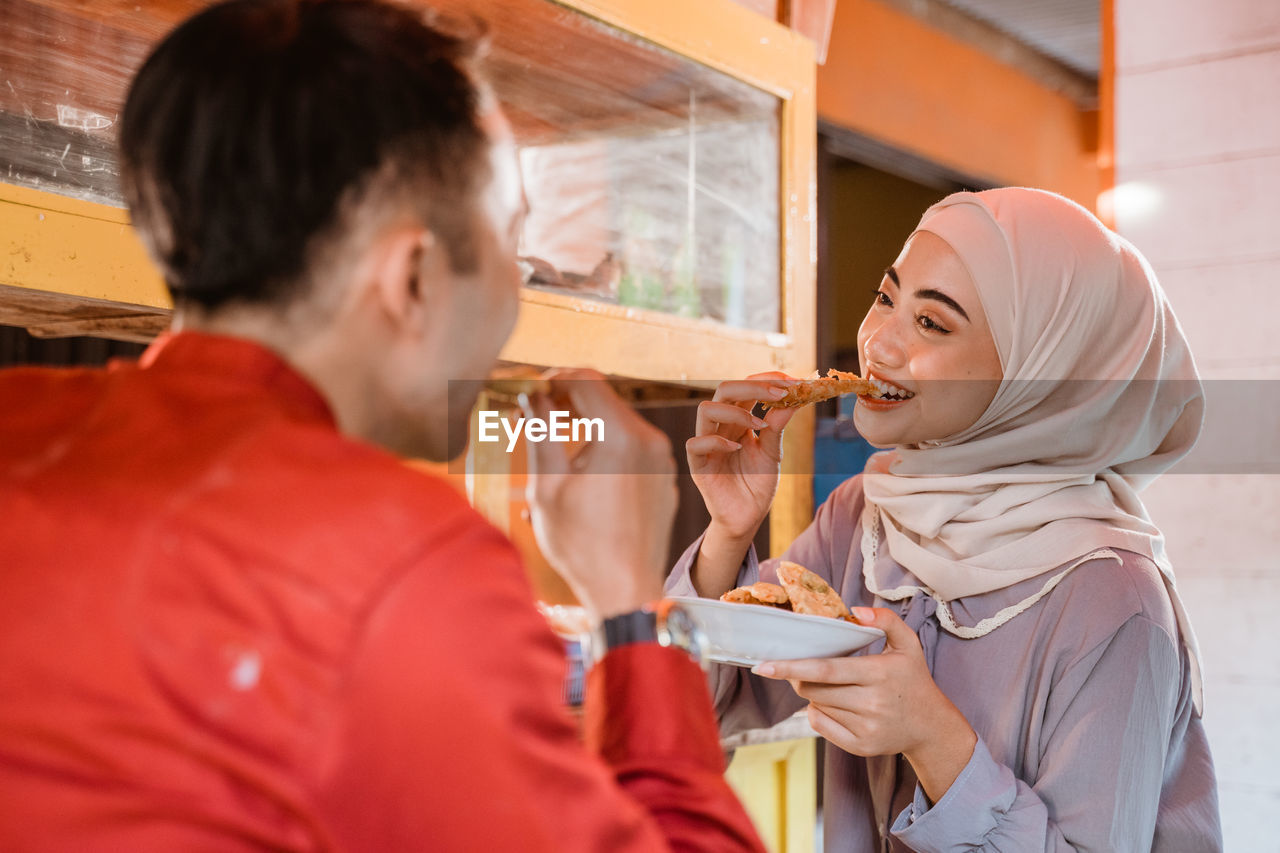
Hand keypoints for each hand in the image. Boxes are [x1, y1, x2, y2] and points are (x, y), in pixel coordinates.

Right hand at [524, 369, 676, 620]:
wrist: (625, 590)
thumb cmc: (582, 544)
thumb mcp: (547, 486)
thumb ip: (541, 432)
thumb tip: (531, 397)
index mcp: (621, 436)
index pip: (585, 380)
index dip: (552, 379)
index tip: (529, 393)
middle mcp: (649, 440)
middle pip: (602, 398)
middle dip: (564, 402)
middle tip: (530, 418)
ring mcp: (661, 459)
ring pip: (616, 423)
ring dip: (582, 426)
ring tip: (550, 448)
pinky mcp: (663, 478)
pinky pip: (631, 449)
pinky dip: (603, 448)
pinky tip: (577, 471)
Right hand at [687, 373, 797, 541]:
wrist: (747, 518)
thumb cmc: (757, 484)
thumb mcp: (772, 452)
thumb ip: (778, 426)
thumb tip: (793, 399)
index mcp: (737, 419)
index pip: (746, 388)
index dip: (767, 381)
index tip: (793, 382)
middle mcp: (720, 426)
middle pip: (724, 390)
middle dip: (752, 387)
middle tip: (780, 393)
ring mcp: (706, 444)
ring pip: (706, 410)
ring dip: (735, 412)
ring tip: (760, 425)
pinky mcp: (698, 466)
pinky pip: (696, 444)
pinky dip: (716, 441)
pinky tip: (737, 448)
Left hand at [753, 607, 976, 803]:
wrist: (931, 727)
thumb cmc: (913, 679)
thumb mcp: (908, 644)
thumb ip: (886, 620)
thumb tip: (855, 611)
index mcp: (880, 674)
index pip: (826, 670)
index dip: (792, 667)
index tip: (764, 665)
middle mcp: (873, 703)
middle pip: (814, 689)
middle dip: (800, 676)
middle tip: (804, 667)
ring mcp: (866, 728)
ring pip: (816, 706)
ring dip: (813, 693)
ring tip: (831, 686)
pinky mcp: (860, 746)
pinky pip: (821, 726)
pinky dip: (817, 713)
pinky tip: (833, 704)